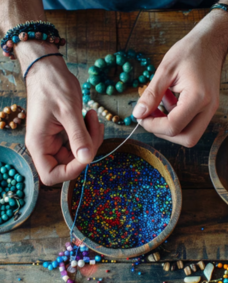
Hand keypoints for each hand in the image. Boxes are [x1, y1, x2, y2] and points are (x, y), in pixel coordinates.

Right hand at [23, 51, 103, 185]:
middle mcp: (45, 146)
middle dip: (88, 149)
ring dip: (91, 139)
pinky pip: (80, 141)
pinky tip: (92, 118)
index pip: (52, 175)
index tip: (87, 154)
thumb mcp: (68, 111)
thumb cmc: (53, 86)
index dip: (71, 171)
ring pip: (78, 153)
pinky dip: (90, 133)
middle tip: (96, 126)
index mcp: (39, 145)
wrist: (49, 70)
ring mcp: (55, 140)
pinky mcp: (64, 133)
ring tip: (93, 117)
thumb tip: (87, 159)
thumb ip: (78, 136)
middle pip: (70, 164)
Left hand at [133, 10, 227, 146]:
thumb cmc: (190, 50)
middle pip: (187, 139)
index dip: (153, 126)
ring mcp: (210, 109)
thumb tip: (138, 114)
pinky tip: (168, 100)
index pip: (173, 127)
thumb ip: (151, 94)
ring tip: (158, 106)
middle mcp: (208, 108)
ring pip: (190, 134)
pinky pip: (191, 123)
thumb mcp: (165, 70)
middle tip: (150, 118)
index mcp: (198, 98)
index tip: (141, 116)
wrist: (211, 41)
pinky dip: (176, 119)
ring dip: (170, 126)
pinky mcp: (207, 108)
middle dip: (164, 133)